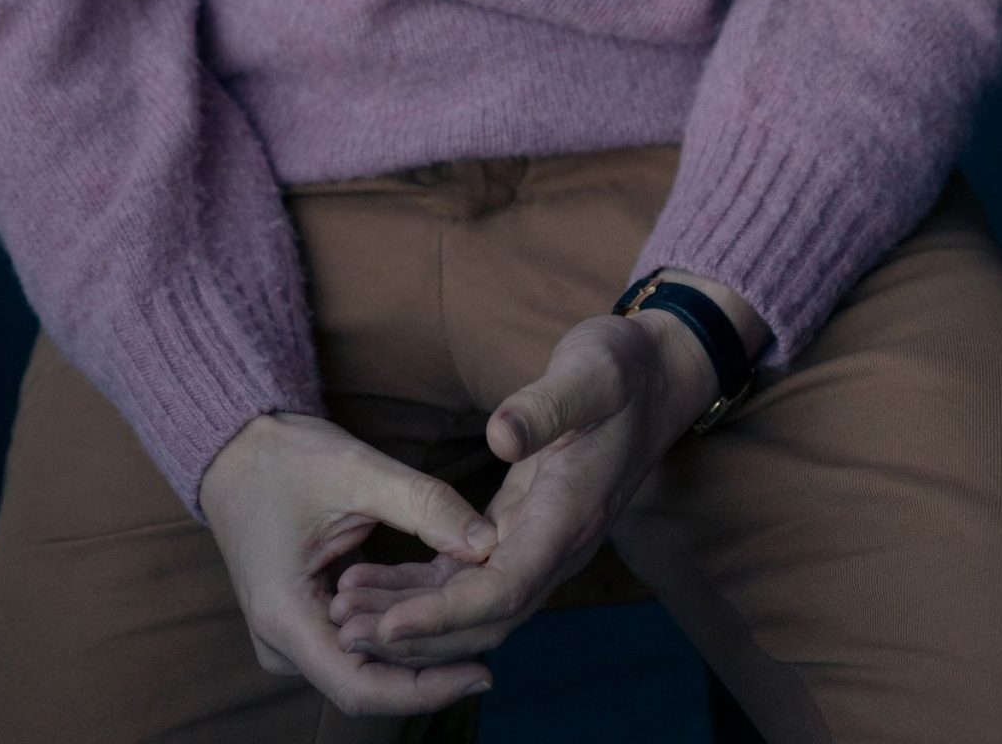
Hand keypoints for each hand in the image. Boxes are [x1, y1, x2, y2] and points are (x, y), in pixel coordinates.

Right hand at [197, 408, 500, 716]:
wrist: (234, 446)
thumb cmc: (283, 454)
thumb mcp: (357, 470)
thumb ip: (423, 505)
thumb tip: (487, 544)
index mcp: (284, 617)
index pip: (362, 688)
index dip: (426, 690)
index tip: (482, 674)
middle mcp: (282, 641)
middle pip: (369, 679)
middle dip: (431, 662)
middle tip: (492, 637)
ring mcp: (290, 634)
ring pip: (366, 660)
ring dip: (417, 639)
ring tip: (475, 617)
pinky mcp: (303, 618)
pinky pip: (357, 636)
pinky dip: (397, 620)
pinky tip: (442, 602)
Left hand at [328, 301, 723, 672]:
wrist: (657, 378)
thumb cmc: (622, 369)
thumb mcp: (590, 371)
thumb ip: (547, 404)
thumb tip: (500, 435)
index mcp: (570, 515)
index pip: (504, 589)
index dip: (445, 614)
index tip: (388, 625)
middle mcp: (558, 545)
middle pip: (485, 620)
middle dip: (416, 632)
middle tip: (344, 626)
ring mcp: (542, 543)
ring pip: (475, 609)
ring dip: (415, 618)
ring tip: (346, 612)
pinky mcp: (524, 531)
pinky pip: (473, 581)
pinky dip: (428, 593)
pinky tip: (381, 590)